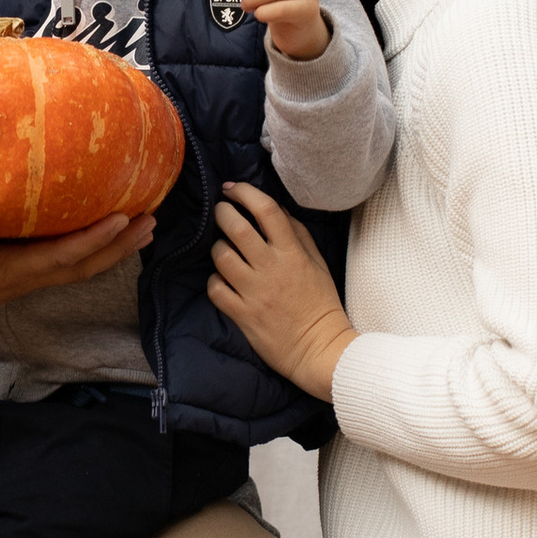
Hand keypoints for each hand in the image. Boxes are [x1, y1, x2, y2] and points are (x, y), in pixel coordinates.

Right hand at [0, 207, 152, 341]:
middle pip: (84, 265)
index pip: (62, 257)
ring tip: (141, 225)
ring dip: (111, 248)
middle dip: (119, 245)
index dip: (94, 239)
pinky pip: (62, 260)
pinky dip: (87, 246)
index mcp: (9, 273)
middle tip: (152, 220)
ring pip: (77, 265)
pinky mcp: (15, 272)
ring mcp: (22, 277)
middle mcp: (24, 277)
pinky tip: (95, 229)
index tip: (122, 217)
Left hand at [208, 182, 355, 398]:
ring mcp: (255, 292)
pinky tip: (222, 280)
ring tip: (222, 248)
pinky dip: (215, 280)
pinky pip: (216, 289)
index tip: (232, 188)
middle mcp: (272, 269)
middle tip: (221, 212)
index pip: (267, 211)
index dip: (246, 193)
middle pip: (237, 228)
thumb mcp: (318, 264)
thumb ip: (298, 235)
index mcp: (293, 253)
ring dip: (217, 247)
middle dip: (223, 213)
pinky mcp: (242, 314)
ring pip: (222, 256)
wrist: (319, 349)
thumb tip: (276, 210)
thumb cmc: (321, 304)